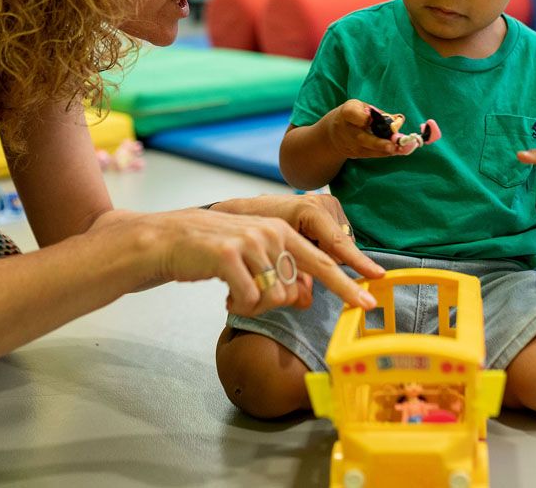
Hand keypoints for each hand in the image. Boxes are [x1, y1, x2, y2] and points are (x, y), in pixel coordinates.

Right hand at [91, 199, 380, 317]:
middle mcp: (271, 232)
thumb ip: (282, 273)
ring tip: (234, 293)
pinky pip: (250, 300)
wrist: (166, 240)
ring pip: (273, 297)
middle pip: (298, 287)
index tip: (369, 301)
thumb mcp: (252, 258)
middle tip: (274, 301)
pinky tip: (225, 296)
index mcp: (281, 230)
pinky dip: (239, 305)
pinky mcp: (229, 256)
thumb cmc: (211, 251)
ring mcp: (251, 242)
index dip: (347, 283)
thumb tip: (308, 298)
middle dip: (292, 302)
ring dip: (254, 305)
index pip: (323, 260)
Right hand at [322, 99, 403, 158]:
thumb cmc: (353, 115)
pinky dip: (387, 153)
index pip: (351, 114)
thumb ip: (378, 113)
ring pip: (370, 150)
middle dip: (378, 143)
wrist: (332, 134)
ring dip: (388, 151)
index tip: (372, 118)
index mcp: (347, 113)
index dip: (363, 117)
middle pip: (362, 138)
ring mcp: (351, 145)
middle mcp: (347, 130)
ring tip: (404, 149)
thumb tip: (399, 120)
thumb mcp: (361, 107)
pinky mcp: (356, 155)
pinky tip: (400, 150)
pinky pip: (373, 154)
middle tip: (392, 146)